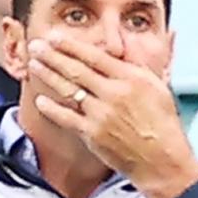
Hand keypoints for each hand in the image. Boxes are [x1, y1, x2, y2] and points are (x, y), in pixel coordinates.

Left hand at [27, 33, 197, 197]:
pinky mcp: (94, 135)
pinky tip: (40, 100)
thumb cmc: (163, 124)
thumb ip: (138, 64)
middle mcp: (114, 94)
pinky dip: (52, 109)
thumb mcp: (158, 86)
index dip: (71, 46)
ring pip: (69, 90)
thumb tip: (124, 43)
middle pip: (77, 70)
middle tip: (36, 45)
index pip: (95, 56)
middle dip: (53, 56)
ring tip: (34, 64)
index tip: (55, 36)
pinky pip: (67, 118)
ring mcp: (102, 115)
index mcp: (131, 79)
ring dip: (48, 76)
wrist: (162, 160)